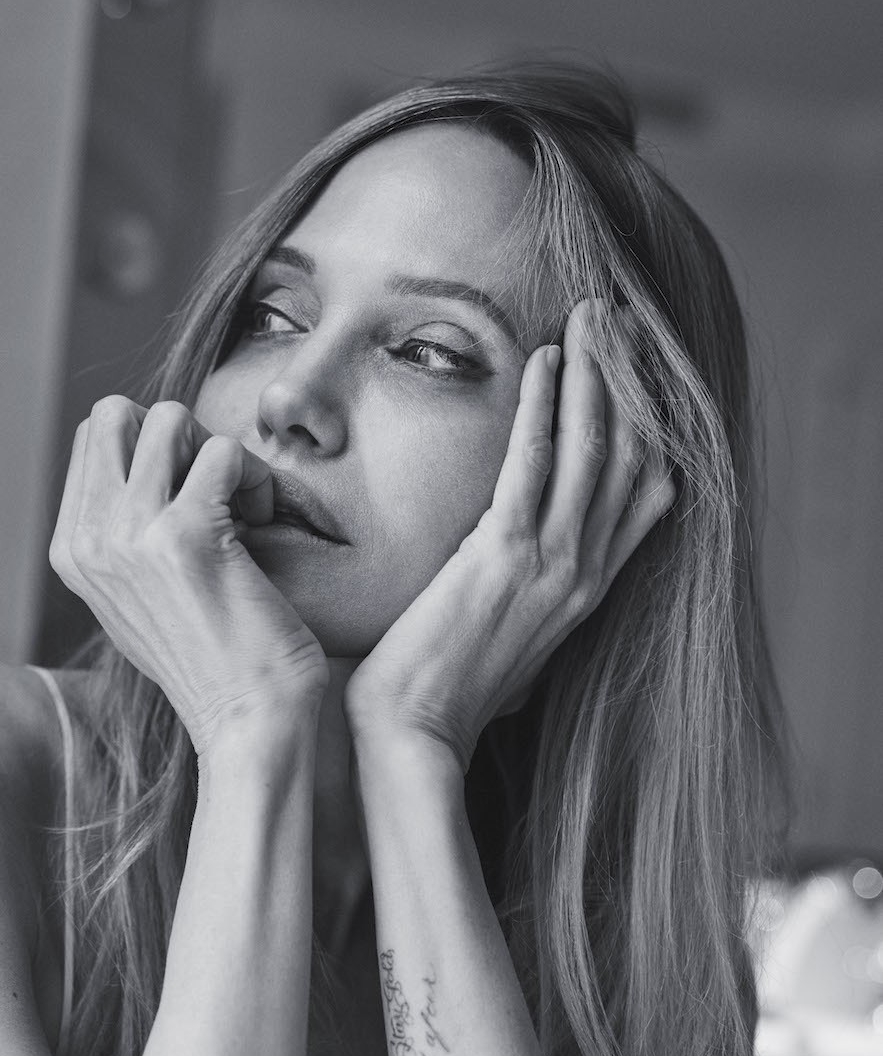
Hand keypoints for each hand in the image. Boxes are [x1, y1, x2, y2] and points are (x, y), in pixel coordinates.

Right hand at [50, 397, 327, 753]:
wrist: (247, 723)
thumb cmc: (214, 660)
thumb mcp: (139, 598)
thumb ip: (122, 536)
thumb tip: (138, 462)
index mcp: (71, 551)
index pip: (95, 439)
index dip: (156, 452)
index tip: (192, 503)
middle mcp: (89, 540)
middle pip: (118, 413)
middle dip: (179, 435)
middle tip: (217, 491)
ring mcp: (129, 535)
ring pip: (171, 418)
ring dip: (220, 453)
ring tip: (244, 510)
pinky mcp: (184, 536)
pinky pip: (224, 450)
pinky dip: (257, 477)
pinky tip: (264, 524)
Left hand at [344, 302, 676, 769]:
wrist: (410, 737)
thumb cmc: (439, 694)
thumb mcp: (500, 639)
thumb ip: (517, 596)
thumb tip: (504, 572)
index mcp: (585, 593)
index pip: (643, 494)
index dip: (644, 424)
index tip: (631, 371)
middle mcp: (583, 576)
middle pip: (631, 457)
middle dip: (628, 381)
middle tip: (615, 320)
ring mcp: (550, 568)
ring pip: (594, 450)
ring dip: (596, 375)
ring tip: (591, 318)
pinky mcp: (501, 559)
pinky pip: (534, 464)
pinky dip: (543, 406)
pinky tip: (542, 358)